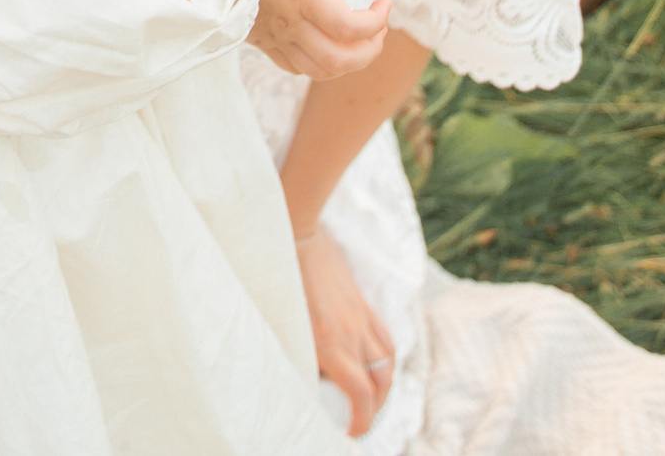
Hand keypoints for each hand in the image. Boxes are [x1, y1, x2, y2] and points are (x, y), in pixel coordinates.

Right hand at [229, 0, 389, 78]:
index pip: (350, 27)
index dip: (377, 22)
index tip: (384, 4)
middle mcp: (290, 23)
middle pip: (341, 59)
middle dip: (371, 50)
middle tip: (380, 30)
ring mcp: (275, 38)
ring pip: (321, 71)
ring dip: (349, 63)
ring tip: (359, 43)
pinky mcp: (262, 43)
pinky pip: (297, 68)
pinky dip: (320, 65)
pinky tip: (325, 46)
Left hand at [297, 229, 394, 435]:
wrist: (295, 231)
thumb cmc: (277, 278)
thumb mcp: (280, 324)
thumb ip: (292, 353)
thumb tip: (295, 380)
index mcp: (329, 343)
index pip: (360, 395)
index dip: (361, 421)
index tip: (351, 433)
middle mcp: (351, 332)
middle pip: (379, 383)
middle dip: (373, 410)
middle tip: (358, 422)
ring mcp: (360, 316)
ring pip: (386, 362)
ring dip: (383, 388)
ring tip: (370, 401)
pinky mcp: (362, 302)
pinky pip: (384, 337)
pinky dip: (384, 359)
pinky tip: (375, 366)